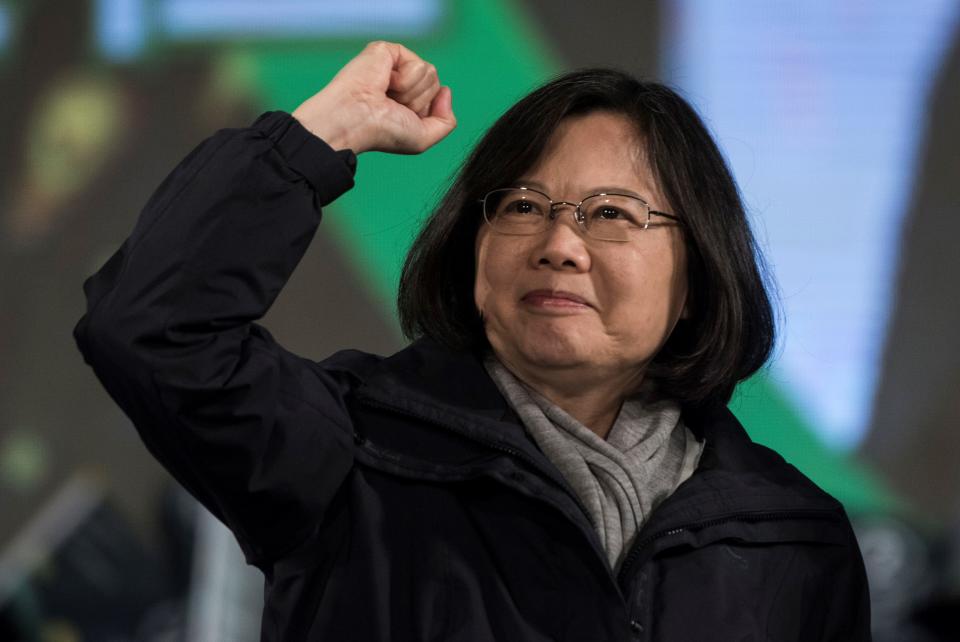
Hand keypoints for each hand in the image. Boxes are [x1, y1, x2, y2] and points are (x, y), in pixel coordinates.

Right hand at [291, 41, 455, 154]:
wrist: (357, 120)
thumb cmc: (383, 132)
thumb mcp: (423, 138)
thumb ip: (446, 122)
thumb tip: (446, 91)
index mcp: (407, 99)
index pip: (437, 96)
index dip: (425, 111)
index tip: (401, 118)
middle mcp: (402, 81)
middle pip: (435, 84)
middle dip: (418, 101)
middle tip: (391, 106)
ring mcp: (394, 64)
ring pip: (431, 73)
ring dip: (411, 93)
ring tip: (387, 96)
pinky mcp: (387, 51)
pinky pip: (418, 65)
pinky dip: (405, 80)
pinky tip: (383, 83)